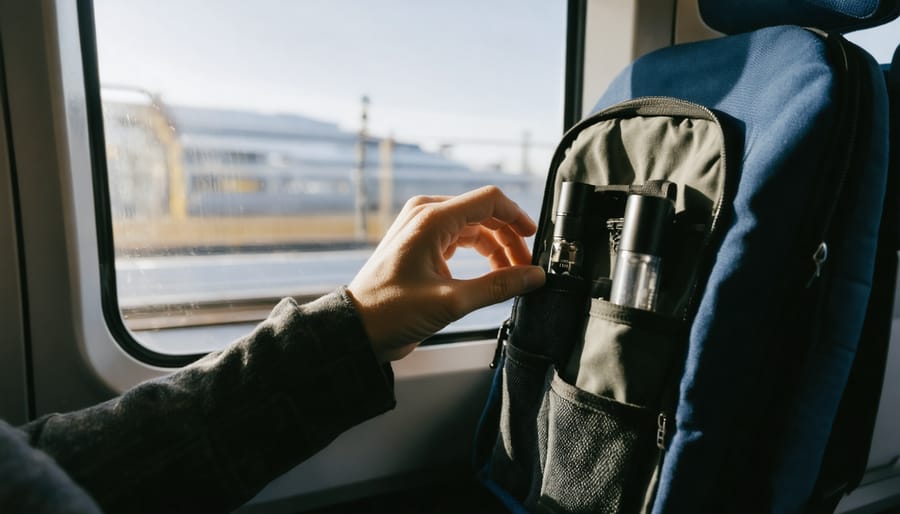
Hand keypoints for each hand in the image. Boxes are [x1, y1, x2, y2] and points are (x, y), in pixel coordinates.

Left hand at [347, 186, 545, 361]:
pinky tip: (491, 273)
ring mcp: (421, 228)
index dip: (517, 216)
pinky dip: (479, 253)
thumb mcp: (452, 302)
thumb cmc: (391, 312)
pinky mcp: (420, 243)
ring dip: (495, 248)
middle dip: (509, 238)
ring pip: (473, 227)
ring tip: (512, 275)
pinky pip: (459, 238)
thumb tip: (534, 277)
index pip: (489, 200)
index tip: (534, 238)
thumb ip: (498, 286)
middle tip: (525, 269)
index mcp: (432, 218)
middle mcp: (426, 215)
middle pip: (483, 213)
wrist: (357, 329)